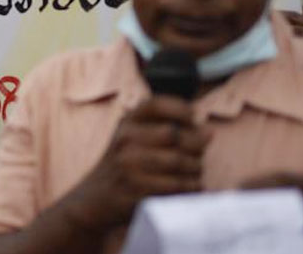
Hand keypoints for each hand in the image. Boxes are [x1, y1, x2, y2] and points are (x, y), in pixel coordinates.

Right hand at [62, 96, 208, 232]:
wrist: (95, 198)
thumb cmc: (124, 165)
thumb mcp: (132, 137)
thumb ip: (164, 128)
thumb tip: (207, 132)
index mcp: (126, 123)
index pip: (156, 105)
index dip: (180, 108)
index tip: (193, 118)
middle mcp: (124, 140)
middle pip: (174, 134)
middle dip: (195, 144)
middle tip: (199, 154)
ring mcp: (129, 166)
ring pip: (179, 162)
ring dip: (196, 168)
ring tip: (195, 172)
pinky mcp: (137, 190)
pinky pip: (176, 186)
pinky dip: (191, 187)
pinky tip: (191, 186)